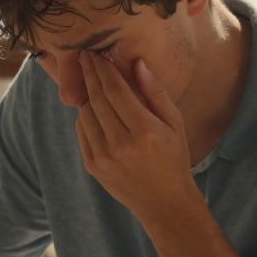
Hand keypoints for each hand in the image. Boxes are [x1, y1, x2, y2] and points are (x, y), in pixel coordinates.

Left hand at [76, 51, 199, 222]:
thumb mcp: (174, 123)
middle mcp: (121, 144)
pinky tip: (93, 108)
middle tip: (84, 57)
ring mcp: (104, 156)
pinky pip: (82, 132)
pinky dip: (85, 117)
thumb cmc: (173, 158)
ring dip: (87, 95)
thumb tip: (136, 63)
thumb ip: (155, 92)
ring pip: (86, 114)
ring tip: (91, 81)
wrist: (164, 202)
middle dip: (90, 75)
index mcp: (145, 130)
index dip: (104, 69)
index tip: (96, 54)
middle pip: (97, 99)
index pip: (116, 90)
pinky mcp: (93, 166)